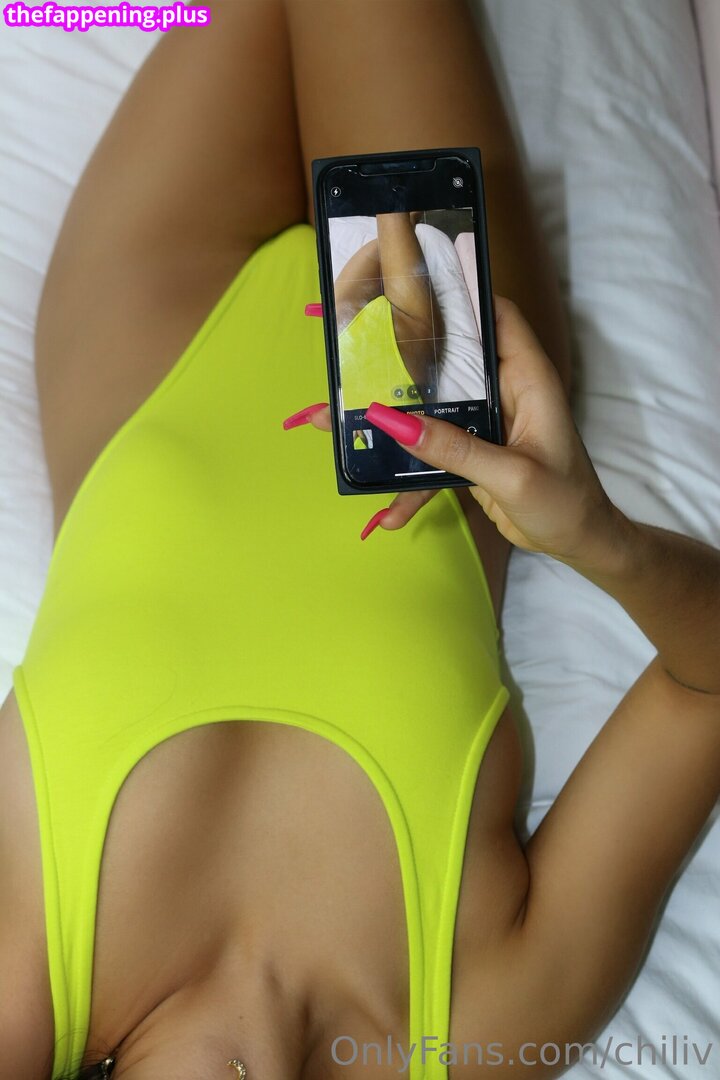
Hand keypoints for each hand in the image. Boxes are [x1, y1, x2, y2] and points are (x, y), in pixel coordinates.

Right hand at [297, 295, 618, 560]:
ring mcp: (483, 422)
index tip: (409, 285)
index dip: (459, 294)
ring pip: (427, 408)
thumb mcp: (511, 475)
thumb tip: (391, 422)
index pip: (495, 316)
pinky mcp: (470, 452)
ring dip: (385, 423)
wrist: (578, 543)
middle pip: (446, 358)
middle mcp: (502, 391)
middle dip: (396, 358)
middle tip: (345, 353)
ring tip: (329, 423)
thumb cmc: (564, 502)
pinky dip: (407, 478)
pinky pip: (429, 452)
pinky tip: (386, 512)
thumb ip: (454, 449)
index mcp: (526, 378)